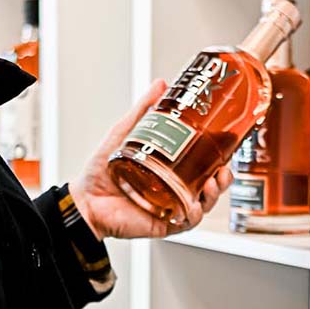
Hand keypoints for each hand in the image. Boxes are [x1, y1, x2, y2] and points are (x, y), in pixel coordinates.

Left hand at [70, 79, 233, 239]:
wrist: (84, 200)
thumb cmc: (101, 172)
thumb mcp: (125, 132)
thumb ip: (143, 110)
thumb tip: (160, 84)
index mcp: (169, 170)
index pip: (201, 163)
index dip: (217, 156)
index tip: (225, 145)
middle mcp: (173, 189)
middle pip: (209, 185)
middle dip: (223, 177)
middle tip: (224, 167)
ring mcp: (171, 207)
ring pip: (203, 203)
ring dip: (214, 194)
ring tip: (213, 181)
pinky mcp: (164, 224)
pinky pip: (187, 221)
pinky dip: (195, 213)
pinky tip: (195, 203)